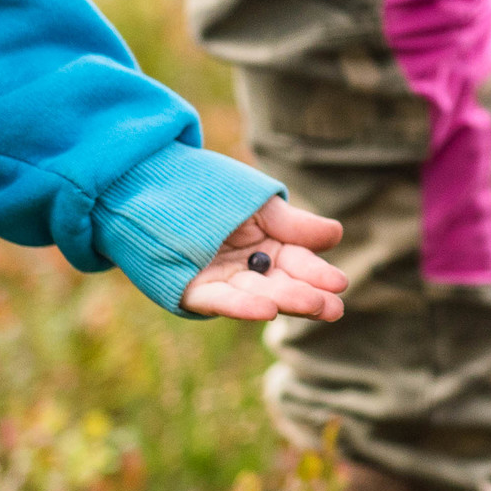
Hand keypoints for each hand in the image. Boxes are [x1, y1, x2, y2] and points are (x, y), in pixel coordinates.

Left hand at [180, 197, 347, 322]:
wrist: (151, 179)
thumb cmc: (211, 190)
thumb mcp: (258, 204)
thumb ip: (293, 224)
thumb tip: (337, 234)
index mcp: (267, 249)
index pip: (298, 264)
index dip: (317, 275)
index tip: (338, 284)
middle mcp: (246, 270)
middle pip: (280, 286)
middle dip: (307, 297)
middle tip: (333, 309)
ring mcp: (219, 281)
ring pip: (255, 295)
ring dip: (284, 303)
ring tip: (312, 307)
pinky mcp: (191, 290)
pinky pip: (218, 301)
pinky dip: (242, 307)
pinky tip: (267, 311)